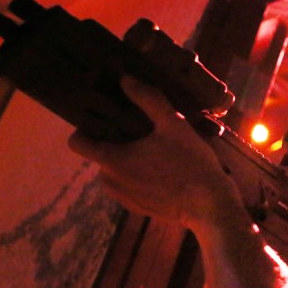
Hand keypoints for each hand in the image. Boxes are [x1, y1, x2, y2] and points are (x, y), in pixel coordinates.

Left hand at [68, 76, 242, 227]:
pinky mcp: (136, 208)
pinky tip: (161, 172)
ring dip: (127, 161)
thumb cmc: (191, 164)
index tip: (105, 120)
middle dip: (115, 143)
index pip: (77, 143)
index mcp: (112, 160)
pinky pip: (128, 186)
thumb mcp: (173, 124)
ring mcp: (123, 198)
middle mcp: (111, 181)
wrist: (211, 208)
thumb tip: (125, 79)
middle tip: (141, 134)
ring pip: (114, 171)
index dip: (85, 128)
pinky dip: (138, 178)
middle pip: (99, 154)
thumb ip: (147, 98)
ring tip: (154, 153)